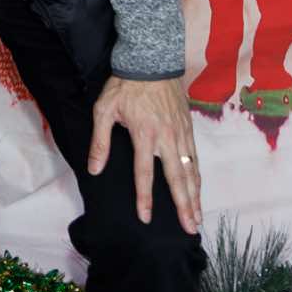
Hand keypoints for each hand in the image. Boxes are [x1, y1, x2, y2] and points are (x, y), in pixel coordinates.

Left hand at [89, 76, 201, 233]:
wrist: (151, 63)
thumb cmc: (124, 86)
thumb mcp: (104, 110)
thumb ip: (100, 142)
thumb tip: (94, 169)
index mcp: (145, 134)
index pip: (145, 174)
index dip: (145, 198)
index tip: (147, 218)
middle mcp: (167, 138)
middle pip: (176, 179)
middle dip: (184, 206)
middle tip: (190, 228)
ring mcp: (181, 134)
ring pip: (190, 171)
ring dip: (195, 196)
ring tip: (198, 217)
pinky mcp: (189, 129)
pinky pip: (195, 158)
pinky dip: (197, 177)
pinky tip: (198, 190)